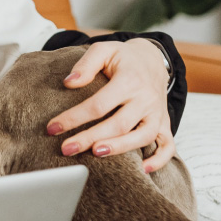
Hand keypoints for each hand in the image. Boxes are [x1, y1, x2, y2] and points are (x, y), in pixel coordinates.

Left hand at [45, 39, 175, 172]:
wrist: (152, 59)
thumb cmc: (122, 58)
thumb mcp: (104, 50)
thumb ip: (86, 64)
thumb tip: (68, 83)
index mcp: (129, 80)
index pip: (99, 104)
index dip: (74, 118)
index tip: (53, 128)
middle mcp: (146, 99)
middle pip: (118, 124)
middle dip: (90, 138)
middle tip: (66, 148)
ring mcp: (157, 113)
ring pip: (142, 137)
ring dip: (119, 148)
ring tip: (95, 154)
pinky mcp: (164, 123)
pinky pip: (168, 145)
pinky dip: (160, 159)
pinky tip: (143, 170)